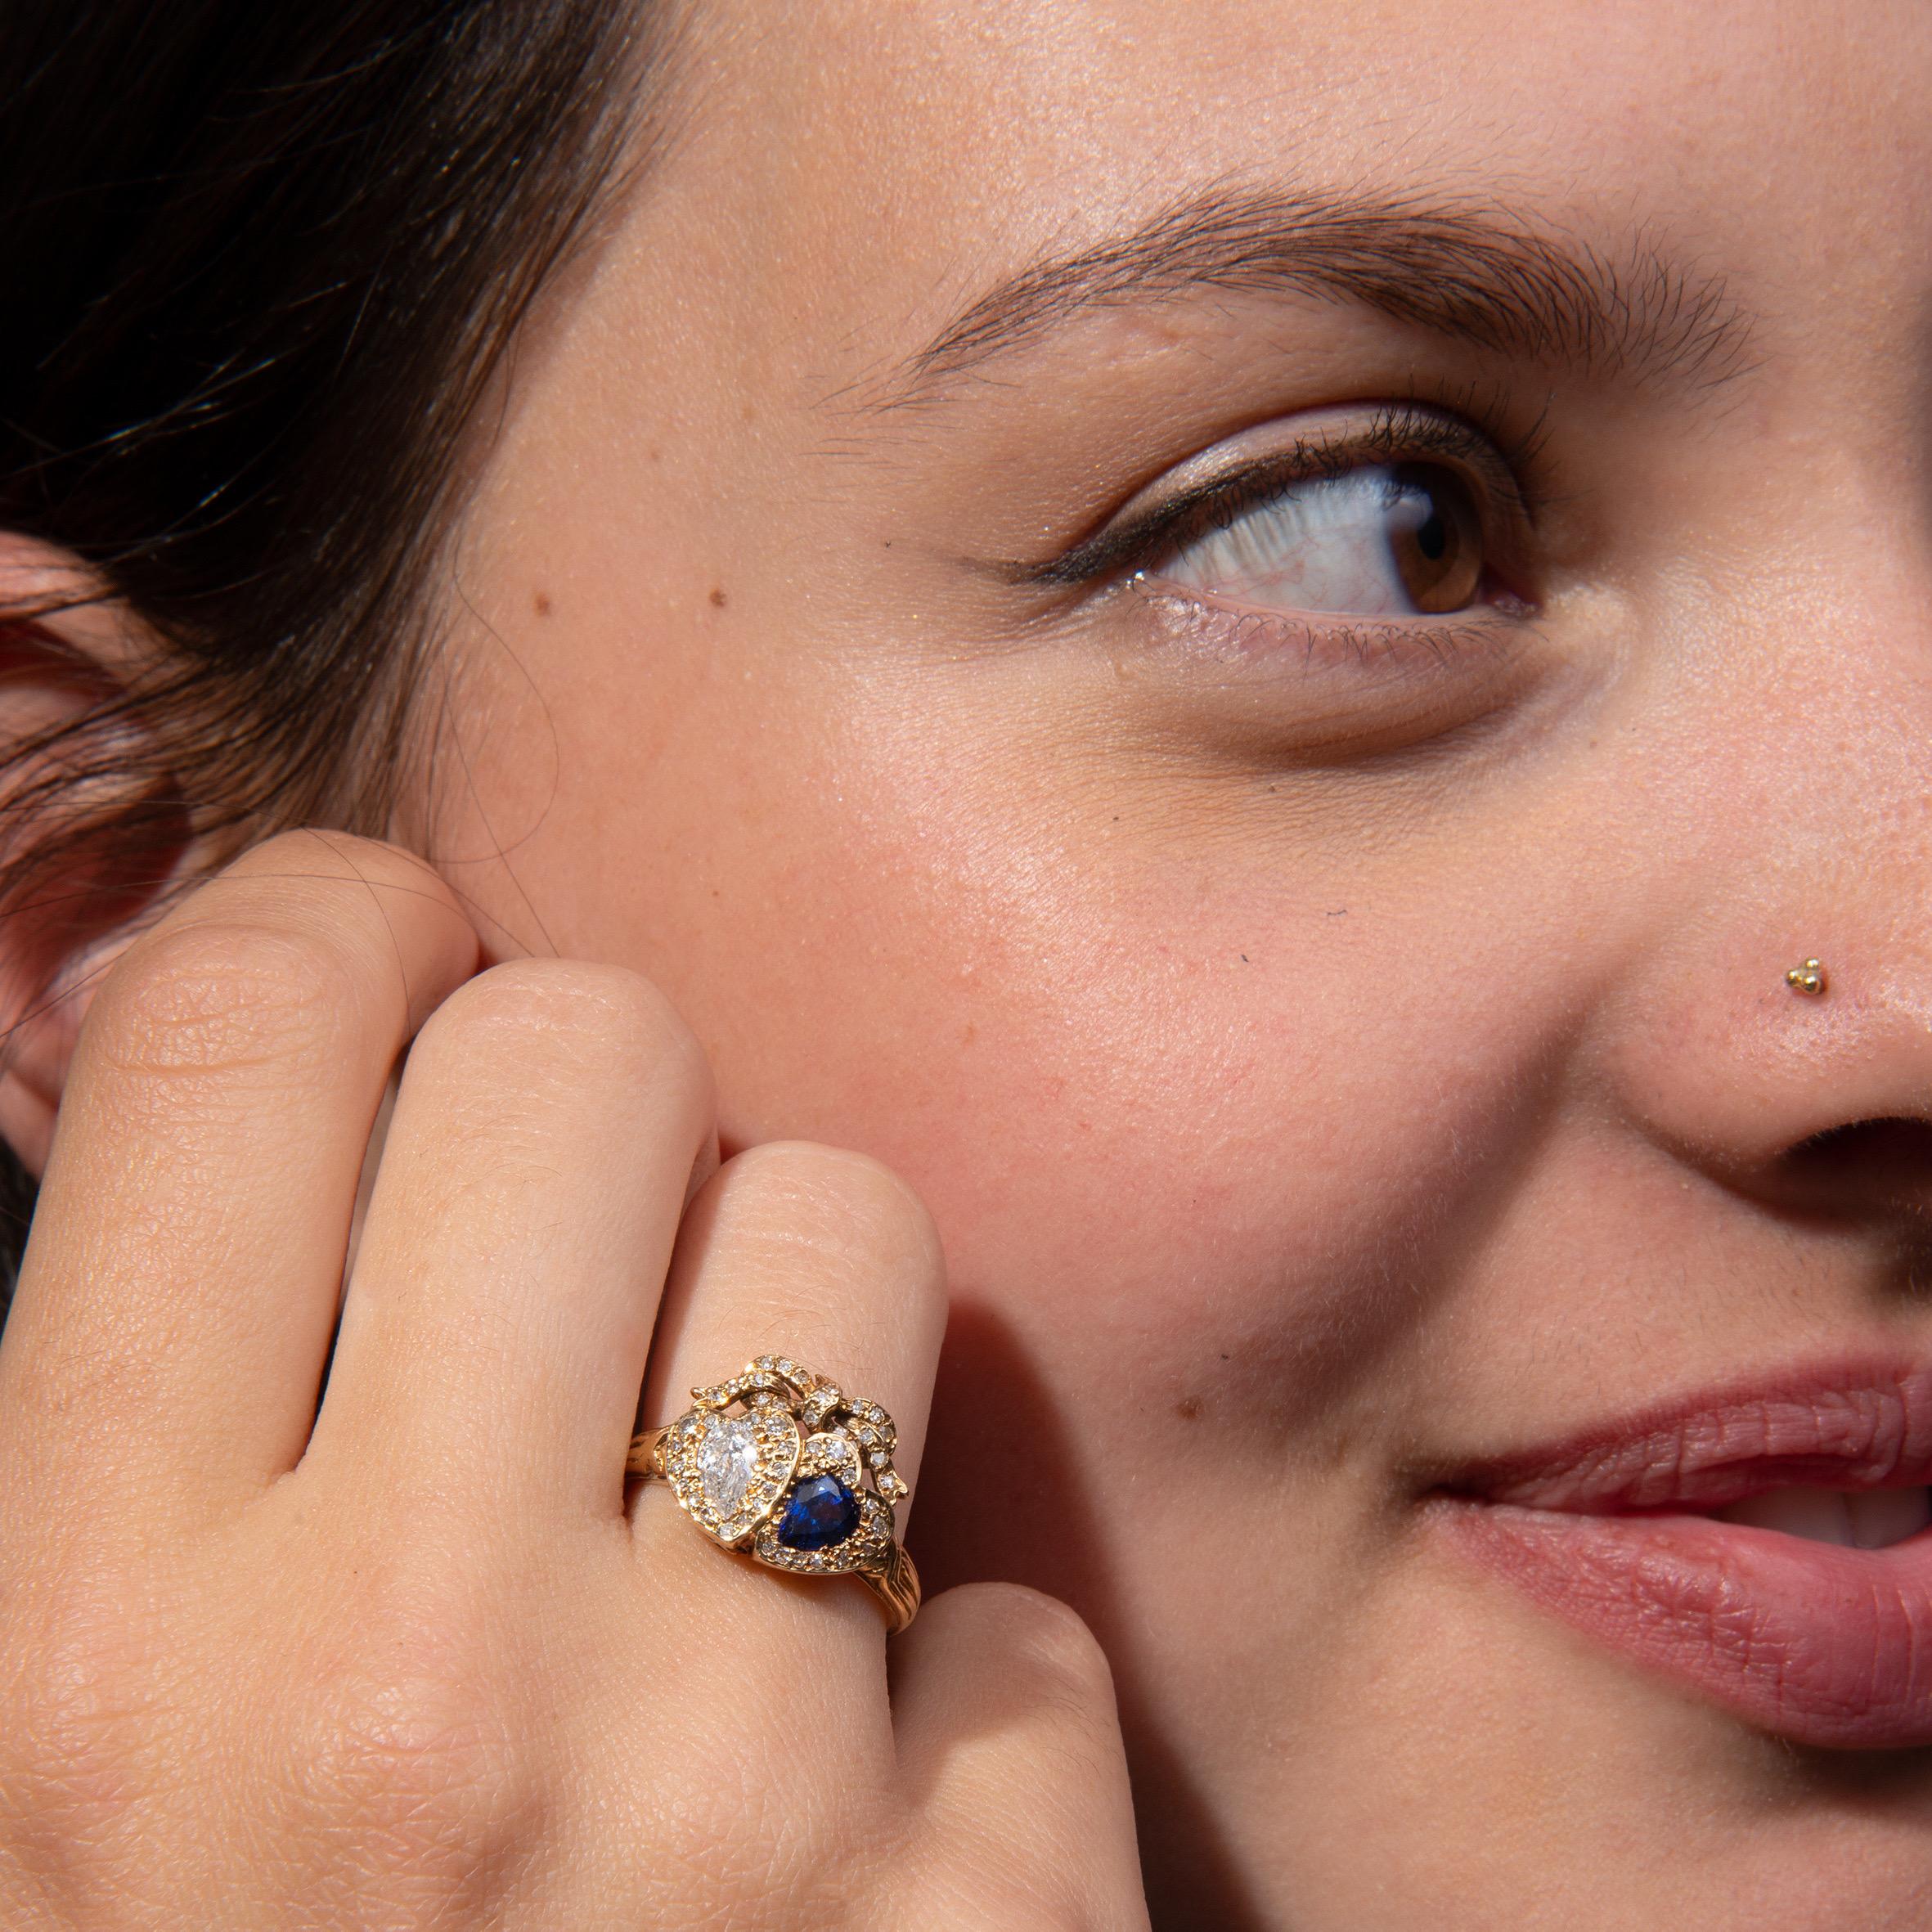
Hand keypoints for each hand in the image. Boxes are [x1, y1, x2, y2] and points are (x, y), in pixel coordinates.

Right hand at [0, 833, 1148, 1929]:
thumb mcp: (44, 1787)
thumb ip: (127, 1448)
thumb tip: (246, 1101)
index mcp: (72, 1653)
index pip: (247, 1025)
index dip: (340, 947)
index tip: (393, 1004)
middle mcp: (392, 1699)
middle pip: (591, 1049)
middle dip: (587, 1118)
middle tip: (568, 1269)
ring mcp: (725, 1815)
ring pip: (847, 1233)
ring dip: (794, 1343)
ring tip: (724, 1533)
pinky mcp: (986, 1931)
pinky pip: (1022, 1592)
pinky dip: (950, 1690)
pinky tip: (850, 1839)